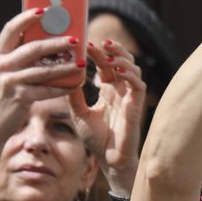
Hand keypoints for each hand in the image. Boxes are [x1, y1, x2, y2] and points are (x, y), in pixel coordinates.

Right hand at [0, 10, 87, 141]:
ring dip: (65, 66)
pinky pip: (47, 90)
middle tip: (75, 39)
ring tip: (81, 62)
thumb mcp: (3, 70)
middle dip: (56, 42)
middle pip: (33, 48)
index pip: (10, 29)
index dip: (27, 18)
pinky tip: (76, 84)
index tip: (44, 10)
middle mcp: (1, 66)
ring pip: (44, 70)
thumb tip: (44, 36)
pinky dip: (63, 87)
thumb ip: (17, 55)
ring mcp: (9, 82)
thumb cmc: (3, 93)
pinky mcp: (20, 98)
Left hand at [70, 39, 146, 192]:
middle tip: (101, 41)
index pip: (106, 65)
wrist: (107, 159)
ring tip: (109, 52)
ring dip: (123, 58)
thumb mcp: (78, 113)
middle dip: (114, 49)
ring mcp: (130, 97)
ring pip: (134, 69)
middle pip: (122, 62)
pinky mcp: (137, 106)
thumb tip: (63, 76)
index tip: (86, 44)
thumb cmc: (96, 139)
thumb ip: (74, 95)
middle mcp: (121, 91)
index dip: (99, 53)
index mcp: (108, 91)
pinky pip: (138, 85)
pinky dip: (130, 75)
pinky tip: (117, 70)